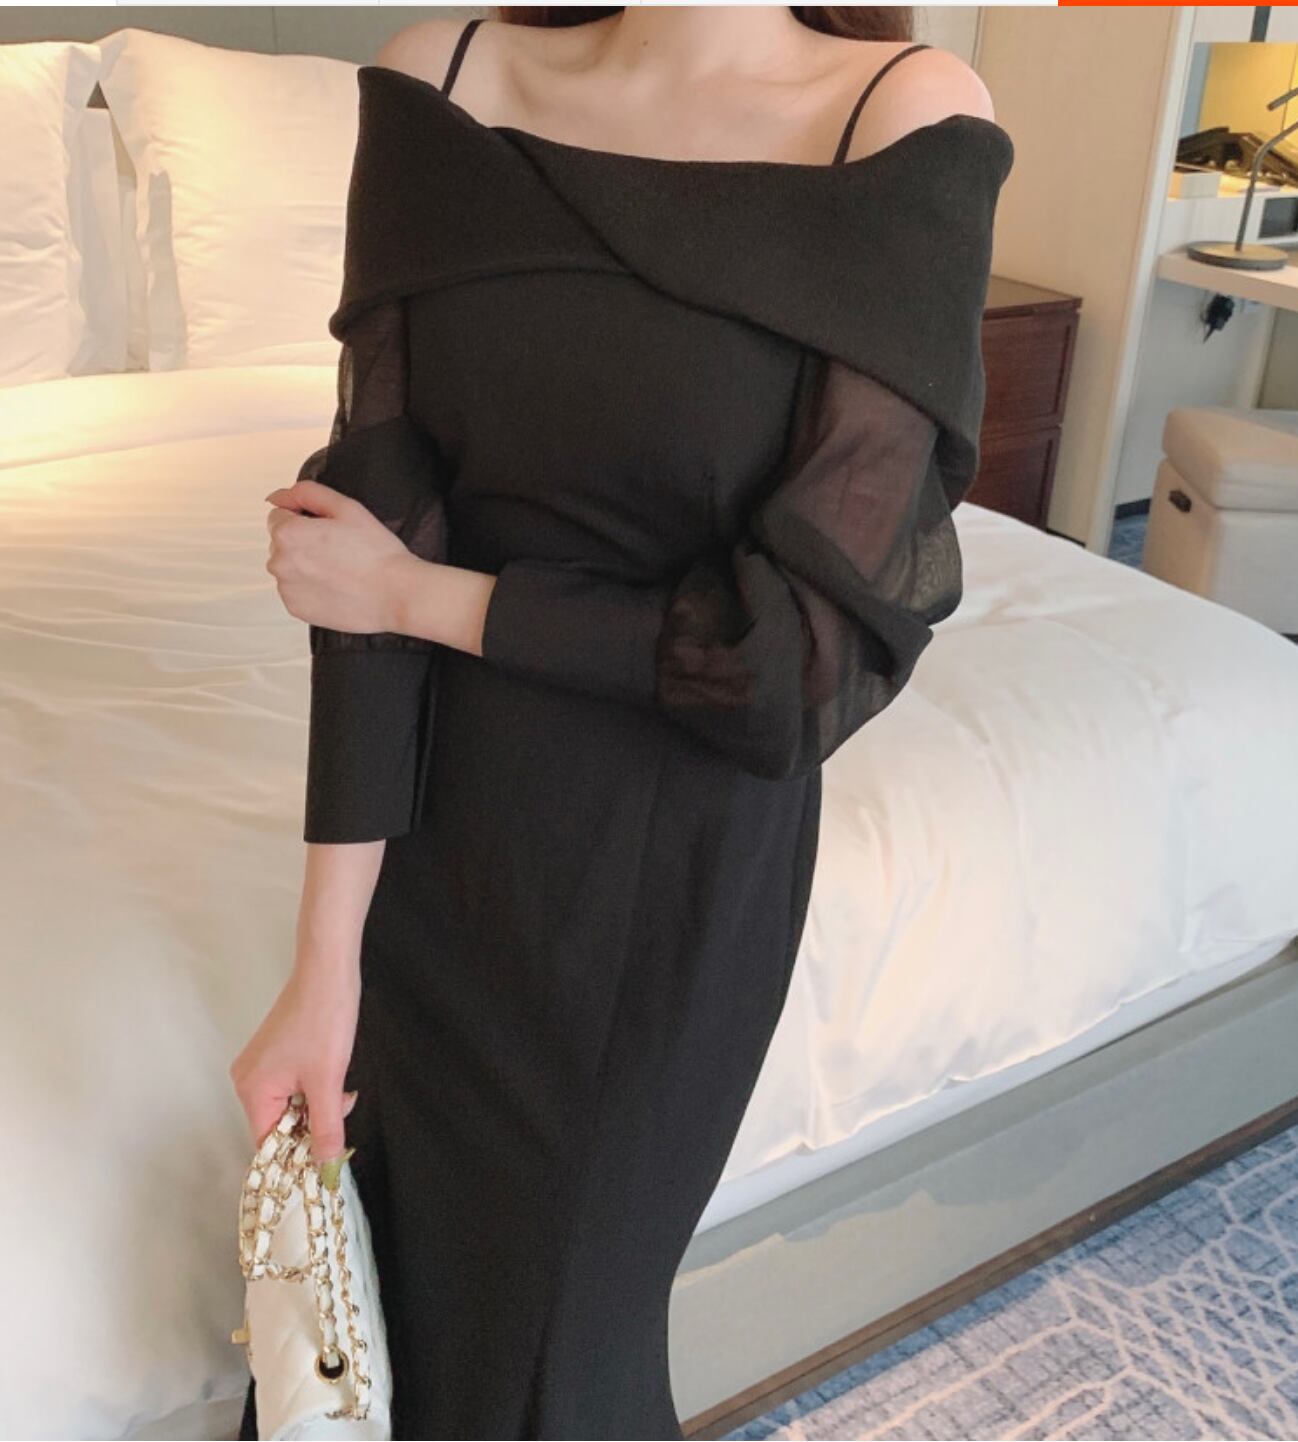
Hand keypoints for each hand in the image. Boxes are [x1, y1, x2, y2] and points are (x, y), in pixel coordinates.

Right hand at [229, 965, 361, 1168]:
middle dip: (314, 1123)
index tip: (325, 1158)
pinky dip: (315, 1087)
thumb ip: (326, 1129)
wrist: (328, 973)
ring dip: (319, 1104)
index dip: (296, 1154)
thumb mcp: (328, 1082)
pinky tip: (333, 1073)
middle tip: (341, 1106)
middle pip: (280, 1125)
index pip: (268, 1144)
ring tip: (341, 1086)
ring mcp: (261, 1065)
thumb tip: (324, 1166)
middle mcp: (248, 1079)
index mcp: (252, 1090)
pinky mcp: (276, 1053)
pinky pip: (293, 1086)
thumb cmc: (324, 1020)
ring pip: (291, 1105)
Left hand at [265, 478, 422, 633]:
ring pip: (289, 567)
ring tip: (339, 570)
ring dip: (305, 565)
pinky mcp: (296, 609)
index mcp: (288, 533)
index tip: (329, 530)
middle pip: (282, 542)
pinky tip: (335, 586)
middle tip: (339, 550)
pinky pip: (296, 591)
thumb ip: (307, 492)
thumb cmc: (376, 552)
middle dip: (303, 541)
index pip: (279, 515)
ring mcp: (286, 589)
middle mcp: (279, 562)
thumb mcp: (346, 507)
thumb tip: (277, 496)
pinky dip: (310, 588)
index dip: (305, 518)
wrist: (395, 594)